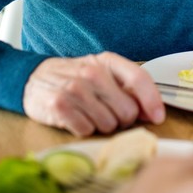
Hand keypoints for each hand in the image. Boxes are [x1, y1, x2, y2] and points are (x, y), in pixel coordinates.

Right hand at [22, 52, 164, 135]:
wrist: (33, 78)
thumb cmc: (75, 77)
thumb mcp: (102, 73)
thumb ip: (128, 89)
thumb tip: (153, 113)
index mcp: (107, 61)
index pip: (139, 78)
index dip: (153, 101)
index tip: (158, 117)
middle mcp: (92, 72)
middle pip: (127, 111)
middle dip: (122, 119)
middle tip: (108, 113)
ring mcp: (75, 89)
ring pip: (108, 125)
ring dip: (101, 125)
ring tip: (89, 113)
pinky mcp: (59, 106)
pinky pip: (87, 130)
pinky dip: (84, 129)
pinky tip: (76, 117)